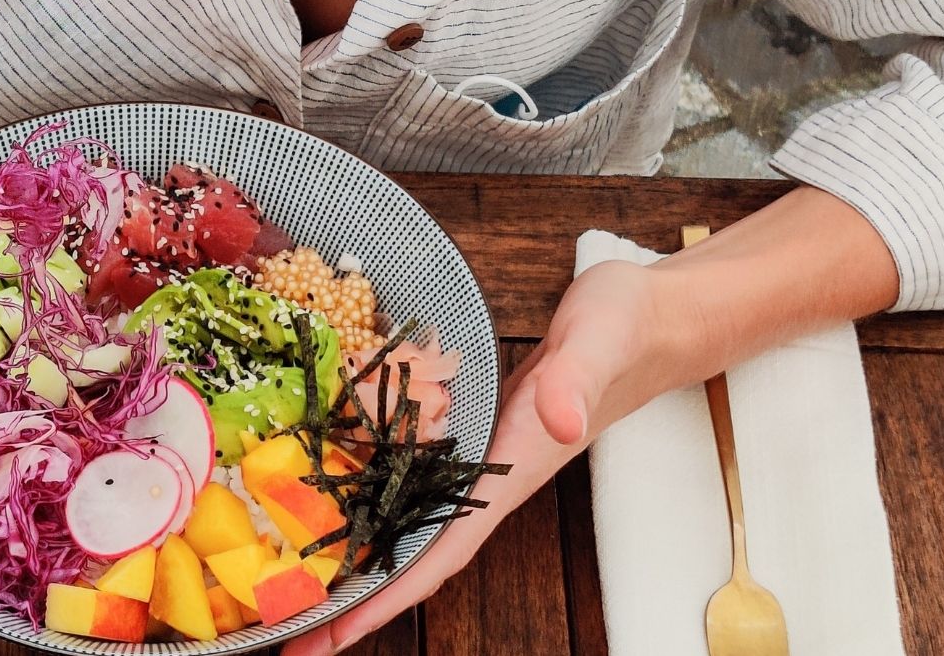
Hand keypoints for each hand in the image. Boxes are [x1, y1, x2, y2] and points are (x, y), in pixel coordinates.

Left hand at [284, 261, 689, 654]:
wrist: (648, 320)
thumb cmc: (625, 329)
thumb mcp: (598, 344)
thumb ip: (576, 384)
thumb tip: (560, 422)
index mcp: (513, 471)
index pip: (443, 551)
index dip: (390, 596)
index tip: (338, 633)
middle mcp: (490, 480)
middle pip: (416, 557)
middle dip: (360, 602)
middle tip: (295, 638)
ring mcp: (478, 461)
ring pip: (411, 525)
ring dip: (361, 562)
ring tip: (302, 593)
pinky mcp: (472, 434)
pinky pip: (414, 485)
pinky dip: (374, 507)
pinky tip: (337, 512)